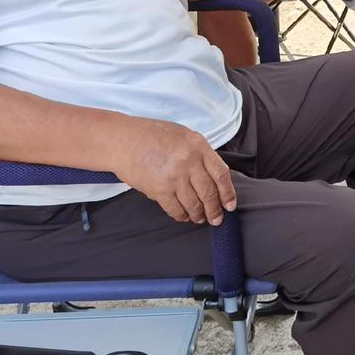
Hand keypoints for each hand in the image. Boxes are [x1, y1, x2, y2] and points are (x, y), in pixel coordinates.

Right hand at [114, 117, 236, 224]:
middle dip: (215, 209)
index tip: (230, 205)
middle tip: (217, 219)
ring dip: (199, 215)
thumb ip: (200, 153)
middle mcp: (189, 162)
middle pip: (209, 193)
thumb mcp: (184, 136)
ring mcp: (175, 177)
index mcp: (199, 146)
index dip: (228, 193)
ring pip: (194, 204)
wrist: (124, 140)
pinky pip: (176, 209)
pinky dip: (182, 216)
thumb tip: (214, 175)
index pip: (221, 174)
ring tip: (200, 218)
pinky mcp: (160, 190)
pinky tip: (184, 216)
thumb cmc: (152, 135)